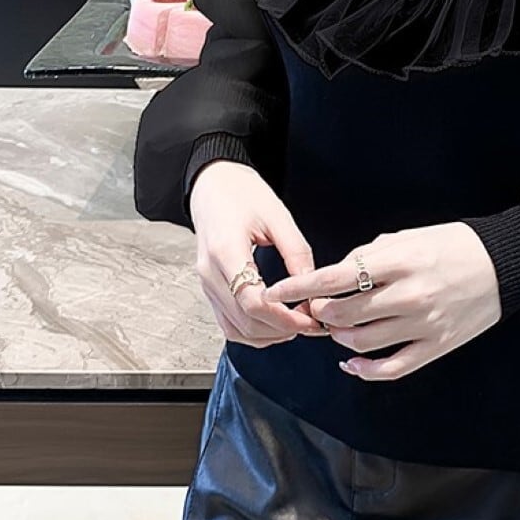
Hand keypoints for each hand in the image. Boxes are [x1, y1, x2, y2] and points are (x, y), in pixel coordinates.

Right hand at [189, 160, 328, 345]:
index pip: (252, 302)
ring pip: (235, 329)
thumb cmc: (242, 194)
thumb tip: (313, 287)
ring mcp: (206, 283)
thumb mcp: (278, 216)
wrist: (213, 185)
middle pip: (245, 321)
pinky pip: (228, 323)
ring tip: (297, 324)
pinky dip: (253, 330)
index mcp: (225, 250)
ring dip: (268, 335)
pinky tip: (275, 323)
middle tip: (312, 323)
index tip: (309, 317)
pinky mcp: (209, 288)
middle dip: (281, 329)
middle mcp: (209, 272)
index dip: (284, 317)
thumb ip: (296, 253)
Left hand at [261, 222, 501, 380]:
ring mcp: (423, 323)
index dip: (299, 288)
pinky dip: (364, 369)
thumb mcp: (408, 237)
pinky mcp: (436, 346)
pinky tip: (350, 362)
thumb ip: (369, 255)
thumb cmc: (452, 245)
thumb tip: (335, 276)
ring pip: (361, 342)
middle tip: (315, 309)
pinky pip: (391, 367)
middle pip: (342, 314)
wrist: (504, 264)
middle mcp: (409, 294)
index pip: (335, 278)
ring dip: (338, 337)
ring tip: (337, 327)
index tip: (274, 293)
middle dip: (319, 313)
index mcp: (399, 260)